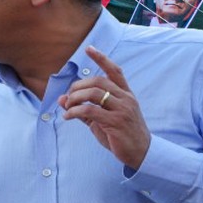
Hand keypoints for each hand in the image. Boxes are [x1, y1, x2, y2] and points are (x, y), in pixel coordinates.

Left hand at [59, 46, 150, 169]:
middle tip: (68, 98)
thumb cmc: (120, 134)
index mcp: (126, 94)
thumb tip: (61, 99)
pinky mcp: (116, 122)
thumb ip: (83, 108)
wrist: (141, 153)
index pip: (115, 71)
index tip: (88, 48)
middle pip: (98, 81)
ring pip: (94, 93)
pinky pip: (90, 111)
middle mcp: (126, 99)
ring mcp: (122, 110)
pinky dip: (75, 111)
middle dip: (78, 86)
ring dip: (75, 98)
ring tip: (67, 107)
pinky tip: (68, 116)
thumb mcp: (101, 119)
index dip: (101, 59)